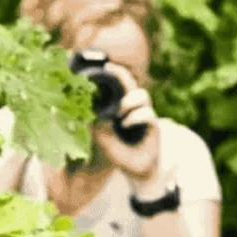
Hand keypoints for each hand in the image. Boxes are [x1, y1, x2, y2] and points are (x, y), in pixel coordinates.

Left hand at [91, 62, 161, 190]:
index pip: (119, 85)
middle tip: (110, 70)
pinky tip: (126, 124)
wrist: (136, 171)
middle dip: (122, 75)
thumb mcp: (101, 137)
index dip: (114, 73)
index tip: (104, 66)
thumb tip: (83, 110)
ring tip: (119, 112)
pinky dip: (136, 117)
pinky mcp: (153, 126)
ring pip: (142, 95)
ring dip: (129, 101)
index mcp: (121, 107)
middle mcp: (133, 108)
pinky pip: (147, 113)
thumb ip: (94, 123)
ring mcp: (144, 115)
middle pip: (132, 84)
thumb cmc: (118, 153)